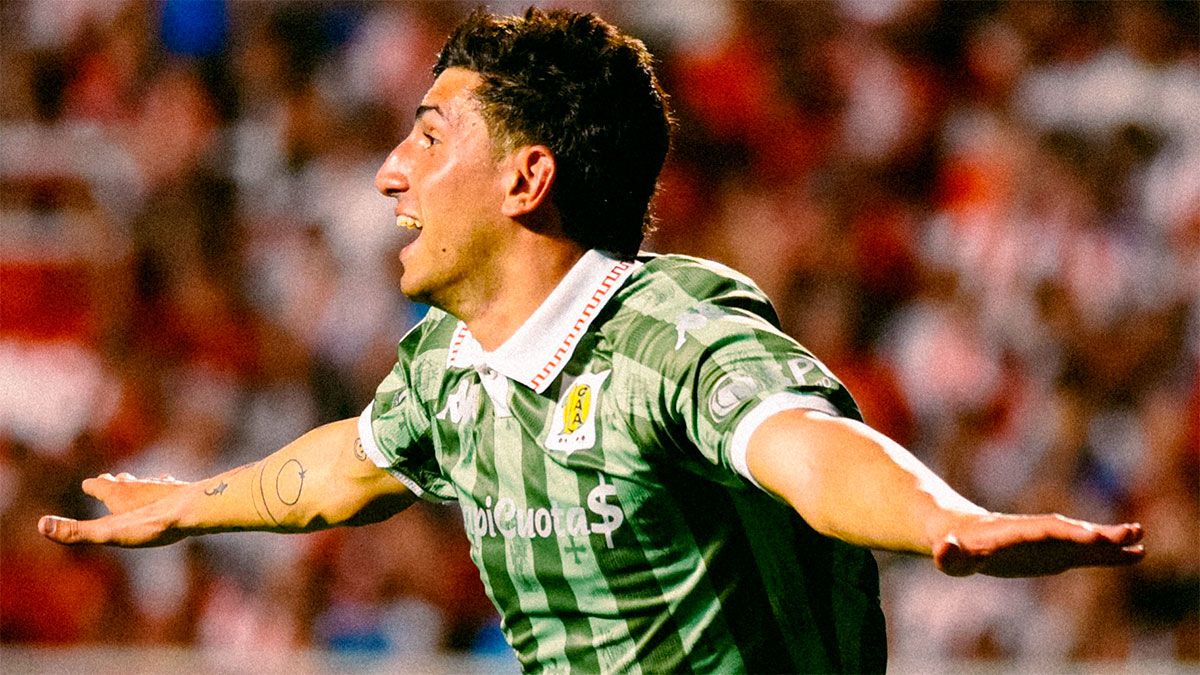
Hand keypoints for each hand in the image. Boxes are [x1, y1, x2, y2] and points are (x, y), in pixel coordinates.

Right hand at [38, 472, 190, 547]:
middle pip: (122, 480)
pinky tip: (172, 488)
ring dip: (139, 482)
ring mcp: (163, 487)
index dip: (93, 486)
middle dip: (114, 481)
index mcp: (118, 493)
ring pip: (147, 481)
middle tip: (108, 479)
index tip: (88, 484)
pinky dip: (166, 486)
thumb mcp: (107, 533)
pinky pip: (173, 486)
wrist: (194, 510)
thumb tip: (42, 524)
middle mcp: (139, 485)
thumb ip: (75, 531)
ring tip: (137, 483)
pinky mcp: (184, 492)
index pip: (99, 485)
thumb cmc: (149, 524)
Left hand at [933, 513, 1144, 577]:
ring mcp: (1046, 543)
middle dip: (1097, 533)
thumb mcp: (947, 554)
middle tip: (1130, 533)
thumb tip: (944, 551)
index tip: (1092, 537)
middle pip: (1068, 531)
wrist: (958, 532)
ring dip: (1110, 542)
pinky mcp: (1053, 553)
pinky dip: (1108, 554)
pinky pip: (1085, 553)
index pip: (1042, 531)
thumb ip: (948, 555)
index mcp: (1010, 532)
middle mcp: (1034, 533)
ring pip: (1081, 541)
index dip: (1066, 533)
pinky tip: (1135, 554)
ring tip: (1141, 542)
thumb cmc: (951, 546)